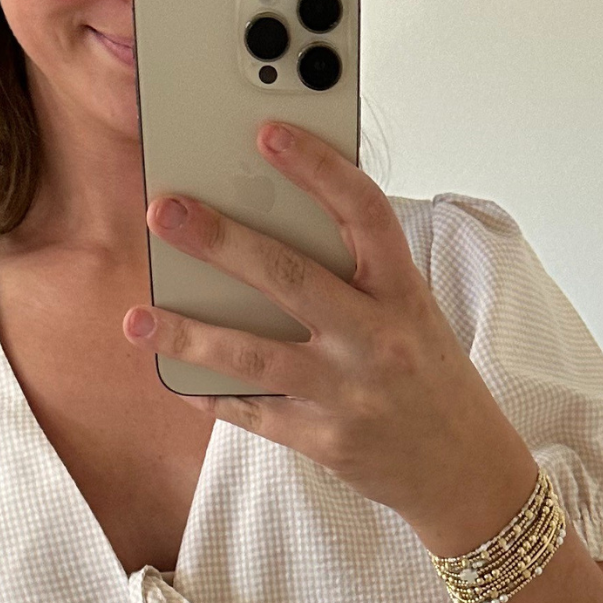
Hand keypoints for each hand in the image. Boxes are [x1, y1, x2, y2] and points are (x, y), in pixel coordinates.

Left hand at [123, 123, 539, 557]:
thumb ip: (355, 275)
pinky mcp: (324, 440)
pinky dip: (209, 395)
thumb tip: (268, 226)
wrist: (464, 470)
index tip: (268, 132)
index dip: (317, 168)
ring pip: (255, 357)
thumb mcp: (411, 313)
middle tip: (165, 211)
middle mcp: (377, 338)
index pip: (364, 214)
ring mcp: (348, 392)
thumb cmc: (428, 377)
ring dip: (188, 335)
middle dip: (222, 242)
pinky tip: (171, 376)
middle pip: (291, 279)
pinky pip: (253, 414)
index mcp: (402, 293)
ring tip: (137, 318)